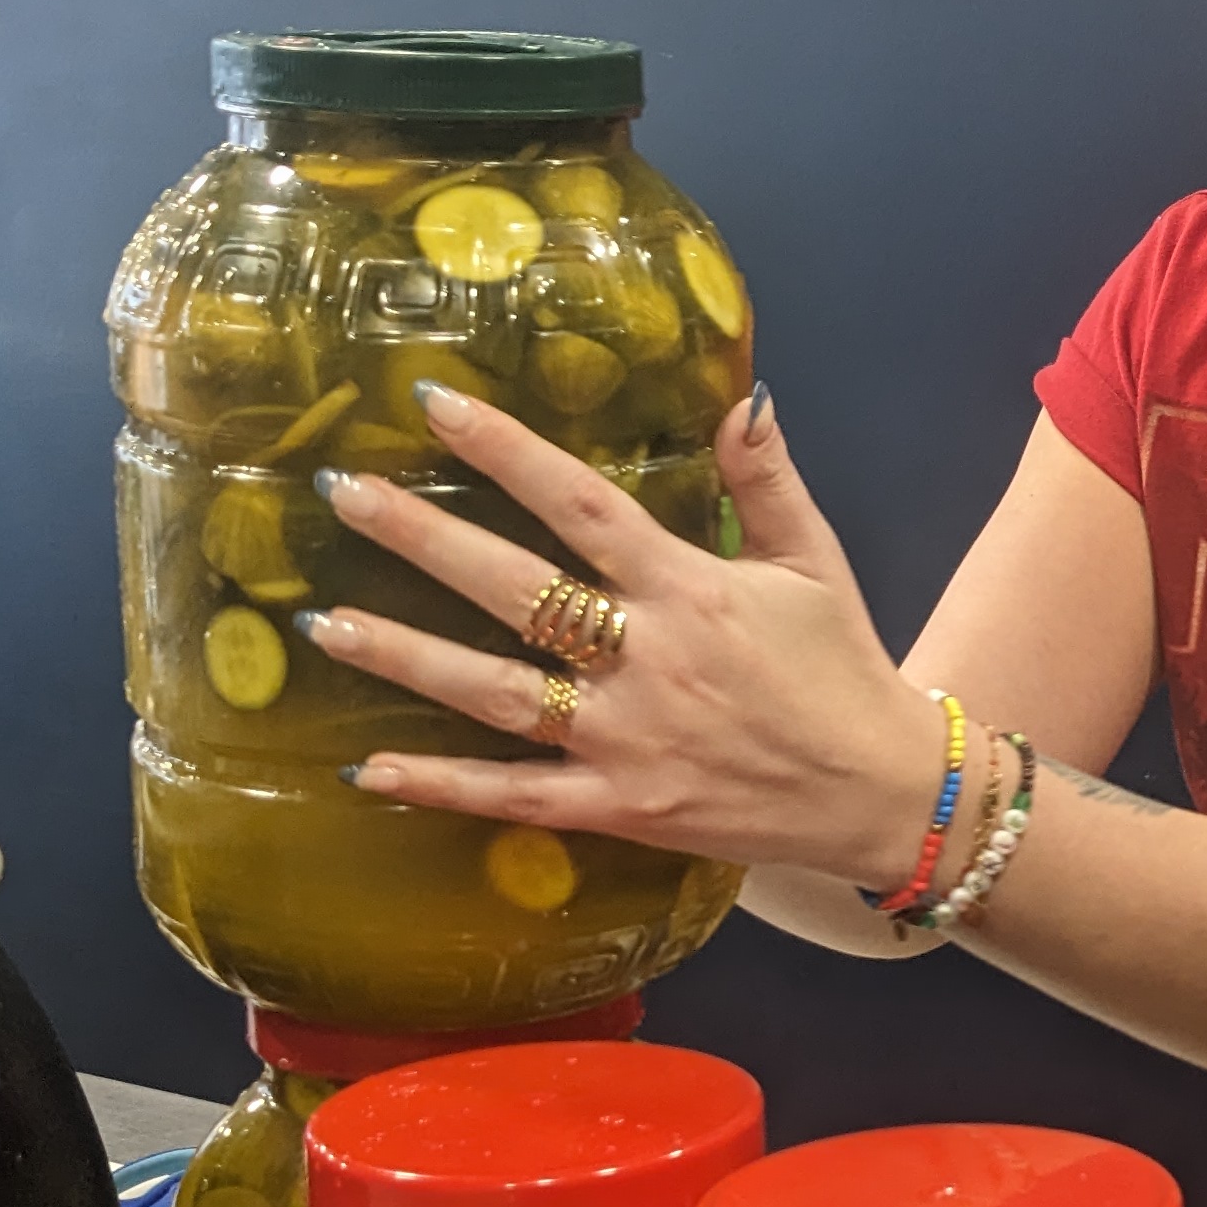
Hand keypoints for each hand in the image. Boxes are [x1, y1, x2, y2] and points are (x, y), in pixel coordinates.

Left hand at [294, 381, 948, 889]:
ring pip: (494, 693)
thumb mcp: (813, 563)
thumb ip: (767, 480)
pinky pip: (514, 796)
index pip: (579, 504)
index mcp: (690, 588)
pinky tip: (369, 769)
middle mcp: (646, 659)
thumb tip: (740, 397)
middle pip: (514, 589)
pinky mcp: (620, 808)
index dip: (504, 451)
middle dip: (421, 538)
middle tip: (344, 493)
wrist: (879, 792)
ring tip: (327, 623)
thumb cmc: (842, 670)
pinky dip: (440, 787)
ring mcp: (626, 739)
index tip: (433, 404)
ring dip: (406, 657)